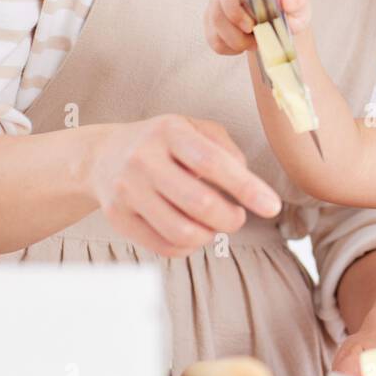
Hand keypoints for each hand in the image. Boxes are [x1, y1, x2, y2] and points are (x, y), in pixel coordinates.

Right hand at [85, 114, 282, 256]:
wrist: (103, 155)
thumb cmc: (164, 142)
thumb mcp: (195, 128)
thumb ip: (227, 149)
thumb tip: (247, 182)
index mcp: (169, 131)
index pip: (213, 162)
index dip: (246, 187)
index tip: (272, 206)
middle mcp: (144, 159)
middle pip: (200, 203)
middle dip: (231, 218)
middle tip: (238, 217)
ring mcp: (127, 190)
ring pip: (182, 232)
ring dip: (210, 235)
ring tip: (215, 225)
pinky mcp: (117, 218)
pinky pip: (164, 246)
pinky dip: (189, 247)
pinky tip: (193, 232)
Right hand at [204, 0, 311, 55]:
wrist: (285, 23)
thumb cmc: (290, 8)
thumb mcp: (300, 2)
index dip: (234, 11)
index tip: (251, 26)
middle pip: (217, 16)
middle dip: (238, 36)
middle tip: (258, 40)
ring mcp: (215, 10)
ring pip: (215, 33)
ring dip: (237, 44)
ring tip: (255, 42)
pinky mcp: (213, 27)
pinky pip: (215, 44)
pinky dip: (232, 49)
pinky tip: (244, 44)